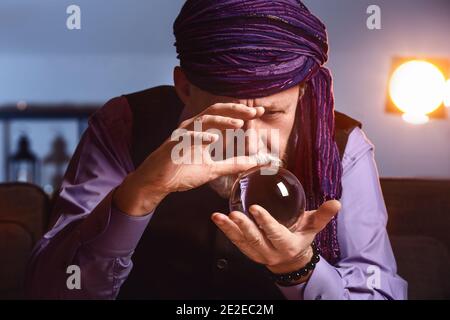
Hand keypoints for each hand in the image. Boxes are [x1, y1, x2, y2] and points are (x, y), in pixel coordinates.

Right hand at [114, 103, 264, 215]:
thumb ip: (233, 165)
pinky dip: (201, 136)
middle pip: (216, 110)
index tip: (260, 111)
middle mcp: (194, 127)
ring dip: (222, 120)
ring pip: (204, 119)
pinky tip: (213, 139)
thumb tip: (254, 163)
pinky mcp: (174, 144)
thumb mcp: (213, 169)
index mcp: (203, 130)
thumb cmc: (182, 171)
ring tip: (239, 123)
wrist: (157, 181)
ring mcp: (183, 134)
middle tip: (255, 111)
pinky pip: (188, 136)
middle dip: (237, 109)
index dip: (243, 112)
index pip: (225, 116)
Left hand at [211, 200, 340, 282]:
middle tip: (234, 214)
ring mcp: (257, 253)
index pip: (275, 234)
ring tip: (218, 217)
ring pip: (241, 242)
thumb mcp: (312, 227)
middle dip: (244, 227)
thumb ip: (323, 215)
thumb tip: (336, 202)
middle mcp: (270, 252)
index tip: (255, 208)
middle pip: (255, 240)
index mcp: (287, 245)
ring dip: (229, 229)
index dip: (265, 222)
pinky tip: (218, 220)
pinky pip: (235, 242)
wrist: (290, 259)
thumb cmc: (301, 238)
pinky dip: (225, 231)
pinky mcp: (247, 251)